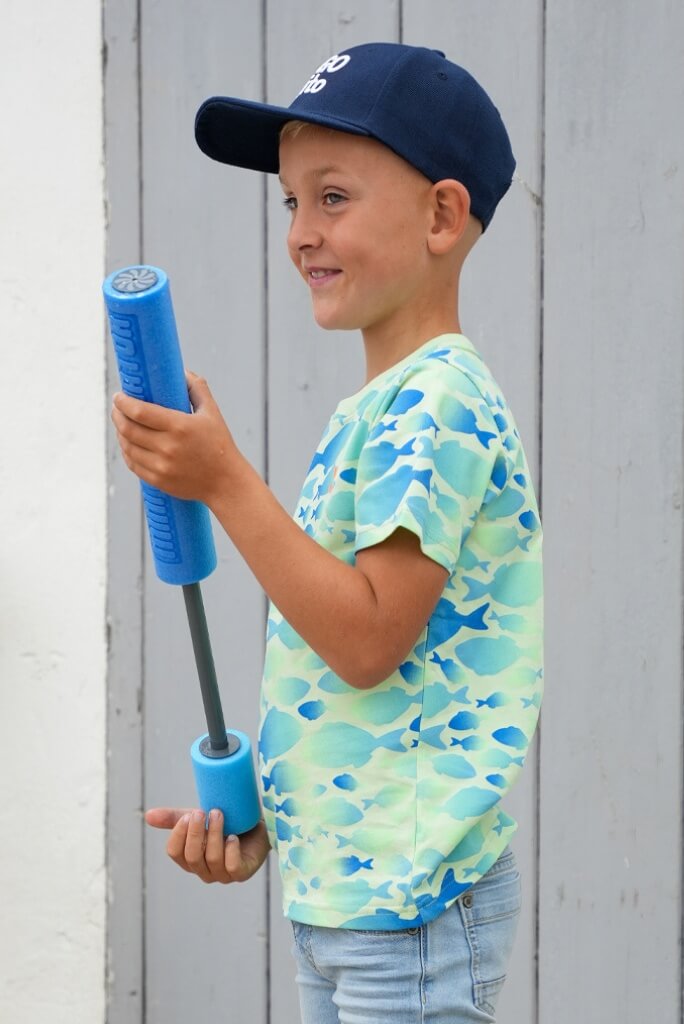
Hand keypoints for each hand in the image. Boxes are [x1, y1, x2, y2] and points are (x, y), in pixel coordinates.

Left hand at [111, 371, 240, 505]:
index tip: (118, 396)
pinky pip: (133, 464)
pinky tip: (129, 444)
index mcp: (180, 426)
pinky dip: (127, 452)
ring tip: (122, 425)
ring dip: (120, 433)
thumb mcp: (212, 413)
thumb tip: (182, 371)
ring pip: (127, 447)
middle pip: (128, 428)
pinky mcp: (158, 480)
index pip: (139, 411)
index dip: (123, 402)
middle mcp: (168, 447)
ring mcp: (161, 466)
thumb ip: (197, 389)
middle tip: (117, 408)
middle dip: (117, 415)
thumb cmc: (219, 444)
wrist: (225, 482)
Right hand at [145, 807, 270, 883]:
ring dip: (215, 834)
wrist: (256, 822)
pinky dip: (231, 850)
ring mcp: (223, 874)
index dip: (179, 834)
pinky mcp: (241, 873)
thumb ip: (174, 818)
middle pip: (192, 856)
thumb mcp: (198, 817)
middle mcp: (204, 870)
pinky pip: (233, 867)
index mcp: (190, 858)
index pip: (175, 852)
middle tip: (201, 812)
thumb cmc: (224, 822)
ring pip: (213, 859)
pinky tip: (233, 836)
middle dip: (196, 833)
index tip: (188, 815)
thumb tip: (147, 815)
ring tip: (219, 814)